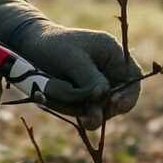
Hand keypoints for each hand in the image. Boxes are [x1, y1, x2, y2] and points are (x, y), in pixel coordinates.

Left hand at [13, 21, 142, 128]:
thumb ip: (90, 79)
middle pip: (115, 101)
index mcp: (114, 55)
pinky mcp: (82, 96)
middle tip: (84, 117)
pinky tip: (43, 97)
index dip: (127, 97)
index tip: (111, 104)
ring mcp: (96, 86)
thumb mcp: (72, 59)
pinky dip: (65, 108)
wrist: (29, 46)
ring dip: (76, 109)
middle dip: (98, 109)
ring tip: (50, 94)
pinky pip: (80, 110)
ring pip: (96, 109)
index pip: (133, 82)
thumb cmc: (53, 46)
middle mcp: (109, 72)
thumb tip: (104, 96)